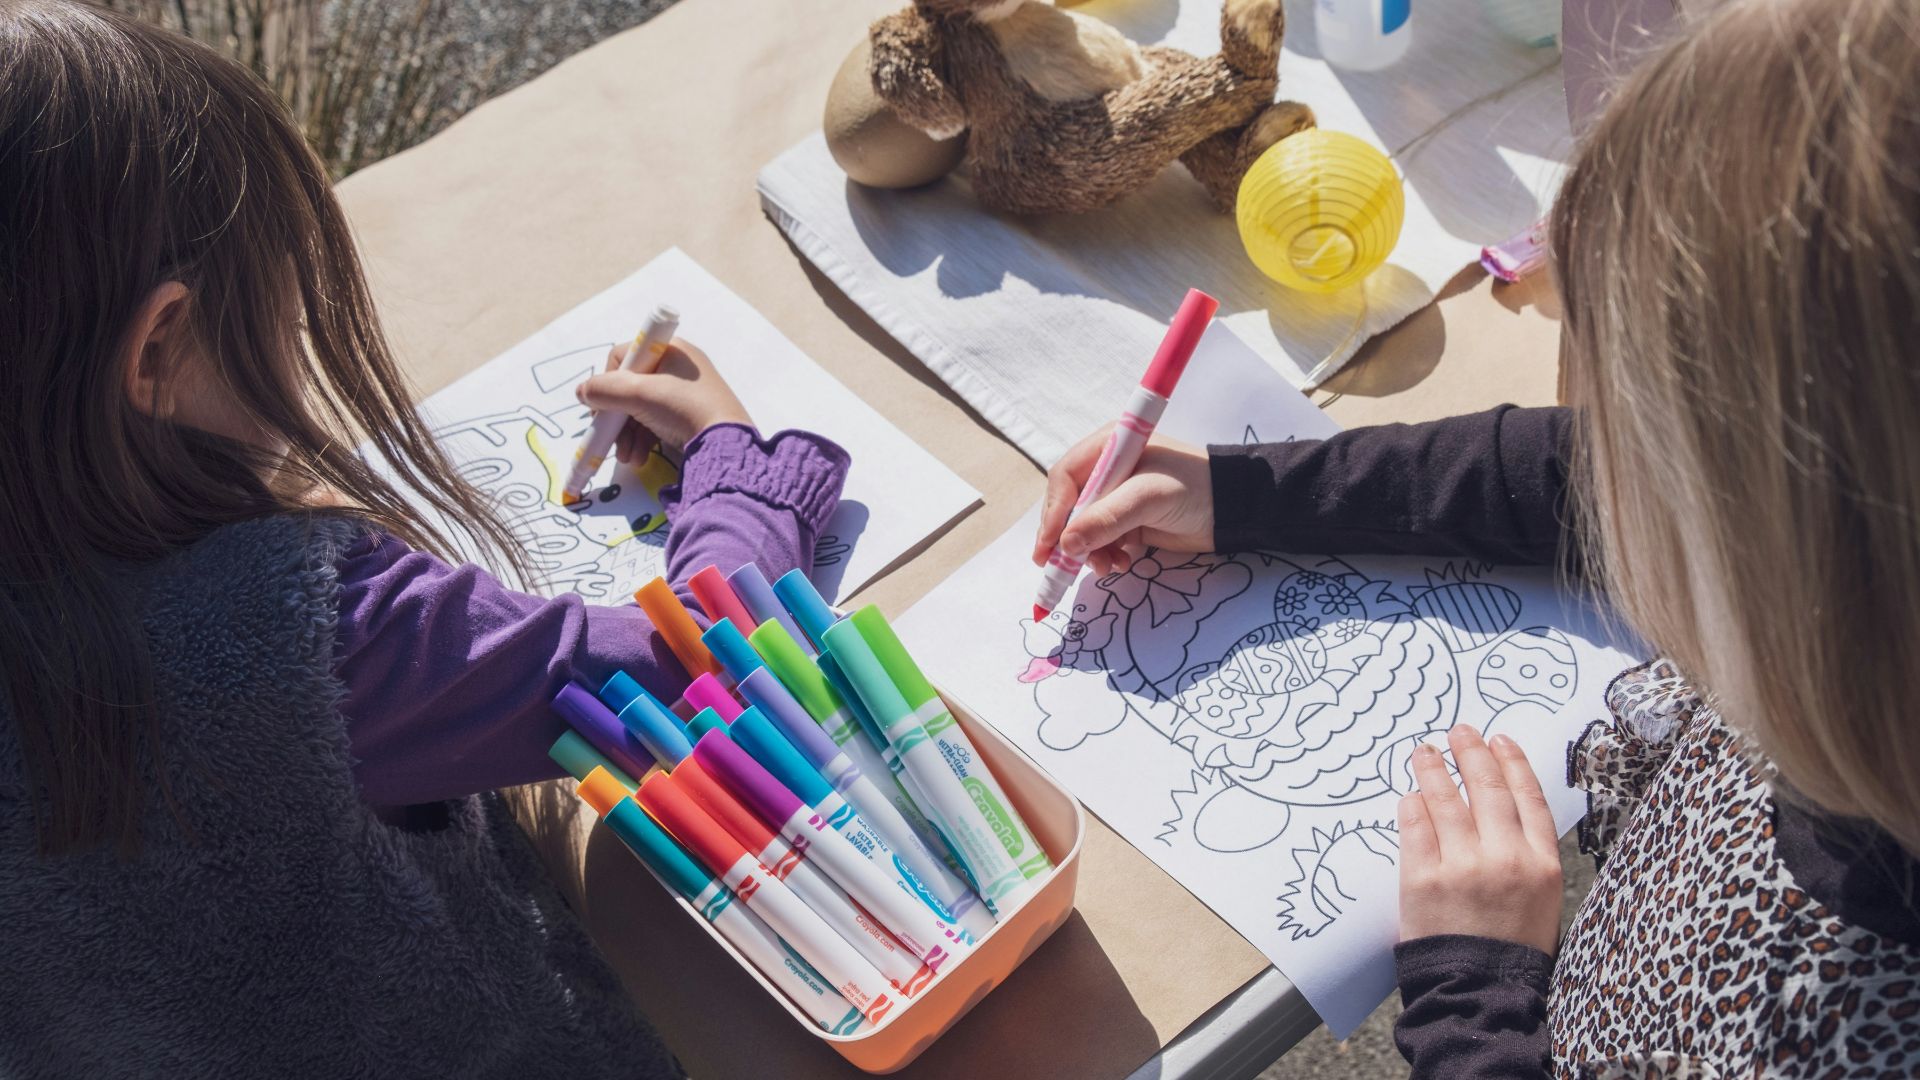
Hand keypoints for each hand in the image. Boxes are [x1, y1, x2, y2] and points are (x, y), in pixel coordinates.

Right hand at [576, 338, 751, 457]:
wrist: (727, 444)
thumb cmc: (684, 408)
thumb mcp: (638, 394)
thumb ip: (604, 390)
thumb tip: (582, 392)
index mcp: (669, 350)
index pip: (622, 357)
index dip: (607, 382)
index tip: (601, 406)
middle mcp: (677, 367)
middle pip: (630, 388)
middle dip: (616, 417)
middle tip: (608, 437)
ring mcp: (685, 393)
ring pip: (641, 409)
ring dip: (627, 434)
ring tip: (627, 457)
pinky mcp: (690, 417)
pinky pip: (656, 422)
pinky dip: (643, 439)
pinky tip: (638, 458)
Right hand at [1032, 426, 1213, 575]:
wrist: (1237, 508)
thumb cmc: (1195, 488)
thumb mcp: (1148, 498)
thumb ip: (1106, 518)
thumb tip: (1066, 544)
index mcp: (1109, 447)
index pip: (1065, 478)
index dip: (1054, 512)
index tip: (1049, 546)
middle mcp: (1108, 470)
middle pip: (1069, 505)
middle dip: (1067, 537)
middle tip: (1060, 567)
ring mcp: (1118, 496)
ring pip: (1083, 528)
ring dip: (1088, 551)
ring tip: (1107, 566)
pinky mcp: (1129, 520)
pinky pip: (1102, 540)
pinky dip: (1104, 555)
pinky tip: (1120, 563)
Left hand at [1398, 726, 1562, 954]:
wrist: (1481, 993)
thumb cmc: (1511, 950)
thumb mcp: (1540, 901)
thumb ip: (1525, 856)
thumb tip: (1500, 809)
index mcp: (1542, 865)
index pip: (1529, 797)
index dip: (1513, 762)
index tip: (1500, 740)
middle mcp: (1506, 858)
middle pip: (1487, 787)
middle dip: (1471, 751)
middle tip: (1459, 731)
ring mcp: (1463, 866)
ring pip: (1446, 798)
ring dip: (1434, 767)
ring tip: (1425, 751)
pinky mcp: (1423, 878)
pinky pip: (1414, 826)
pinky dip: (1411, 805)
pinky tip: (1409, 795)